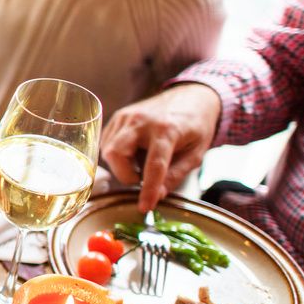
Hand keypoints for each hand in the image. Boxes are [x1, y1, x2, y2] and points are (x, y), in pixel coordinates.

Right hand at [100, 83, 221, 211]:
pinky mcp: (119, 116)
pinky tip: (134, 152)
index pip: (154, 165)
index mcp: (167, 130)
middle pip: (116, 154)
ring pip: (108, 150)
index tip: (144, 207)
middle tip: (142, 178)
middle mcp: (141, 121)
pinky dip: (118, 155)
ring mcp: (127, 116)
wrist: (191, 96)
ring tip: (141, 162)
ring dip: (122, 165)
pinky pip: (107, 142)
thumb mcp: (196, 154)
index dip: (148, 189)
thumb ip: (176, 175)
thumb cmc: (196, 125)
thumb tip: (157, 194)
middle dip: (125, 174)